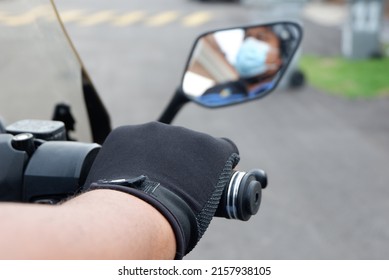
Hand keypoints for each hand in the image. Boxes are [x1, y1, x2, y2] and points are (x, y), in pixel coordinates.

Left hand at [83, 122, 239, 258]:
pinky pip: (130, 142)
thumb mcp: (208, 207)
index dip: (216, 160)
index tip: (208, 173)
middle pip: (186, 144)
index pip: (223, 147)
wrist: (140, 215)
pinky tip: (126, 175)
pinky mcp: (127, 133)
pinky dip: (129, 155)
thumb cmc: (178, 220)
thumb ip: (207, 189)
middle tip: (171, 184)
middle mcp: (186, 133)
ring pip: (157, 141)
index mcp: (213, 149)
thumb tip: (198, 192)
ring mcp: (154, 130)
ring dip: (155, 156)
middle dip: (182, 160)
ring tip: (145, 182)